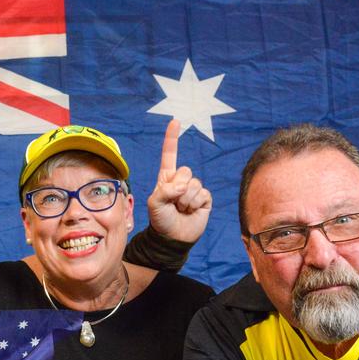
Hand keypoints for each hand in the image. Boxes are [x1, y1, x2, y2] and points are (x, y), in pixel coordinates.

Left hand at [146, 119, 211, 243]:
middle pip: (185, 170)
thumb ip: (165, 191)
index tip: (175, 121)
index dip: (172, 138)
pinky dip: (195, 204)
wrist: (172, 238)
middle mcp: (181, 181)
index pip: (170, 154)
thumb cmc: (160, 220)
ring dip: (186, 200)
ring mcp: (193, 189)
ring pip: (194, 184)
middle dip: (178, 187)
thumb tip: (183, 186)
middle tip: (173, 202)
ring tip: (180, 209)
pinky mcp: (204, 199)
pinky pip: (203, 194)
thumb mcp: (154, 204)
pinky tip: (190, 212)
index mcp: (167, 177)